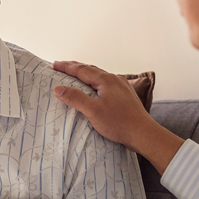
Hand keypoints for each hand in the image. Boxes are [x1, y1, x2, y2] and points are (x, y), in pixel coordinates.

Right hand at [53, 60, 184, 174]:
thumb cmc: (119, 123)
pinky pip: (106, 83)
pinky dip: (95, 82)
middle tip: (61, 66)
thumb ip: (75, 98)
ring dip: (86, 74)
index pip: (82, 70)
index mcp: (106, 80)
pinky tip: (95, 88)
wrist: (143, 133)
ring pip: (99, 76)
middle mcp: (115, 79)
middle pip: (91, 69)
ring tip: (75, 75)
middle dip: (75, 67)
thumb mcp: (93, 111)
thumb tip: (58, 89)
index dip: (67, 67)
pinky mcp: (125, 95)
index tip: (54, 64)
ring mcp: (122, 87)